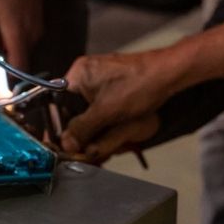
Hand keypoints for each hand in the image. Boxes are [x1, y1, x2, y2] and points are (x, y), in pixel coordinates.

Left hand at [0, 0, 42, 71]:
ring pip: (21, 52)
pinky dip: (13, 41)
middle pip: (19, 63)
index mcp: (18, 36)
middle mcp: (32, 38)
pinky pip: (24, 42)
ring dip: (7, 50)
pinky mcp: (38, 27)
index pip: (18, 69)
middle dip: (1, 62)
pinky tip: (4, 25)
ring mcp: (37, 32)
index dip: (5, 76)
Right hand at [60, 48, 177, 156]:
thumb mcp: (106, 112)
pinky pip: (99, 110)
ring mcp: (99, 82)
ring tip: (100, 144)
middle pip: (72, 110)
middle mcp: (85, 75)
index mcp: (78, 74)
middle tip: (83, 149)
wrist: (168, 75)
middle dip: (79, 131)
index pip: (55, 103)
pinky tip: (111, 134)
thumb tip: (66, 144)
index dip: (57, 125)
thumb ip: (83, 128)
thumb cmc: (139, 84)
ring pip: (87, 113)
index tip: (58, 144)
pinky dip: (103, 124)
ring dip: (93, 130)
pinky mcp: (112, 89)